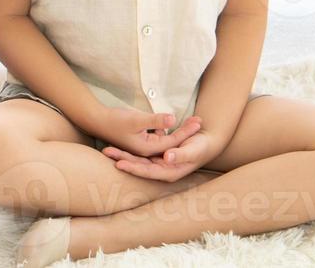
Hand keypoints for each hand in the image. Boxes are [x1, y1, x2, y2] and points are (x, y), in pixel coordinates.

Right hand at [96, 106, 204, 159]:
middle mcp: (147, 151)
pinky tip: (169, 123)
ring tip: (191, 122)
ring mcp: (144, 147)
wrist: (96, 120)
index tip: (199, 122)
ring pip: (165, 141)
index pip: (172, 141)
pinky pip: (158, 138)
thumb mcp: (136, 119)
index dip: (186, 130)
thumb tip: (174, 119)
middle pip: (171, 143)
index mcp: (147, 148)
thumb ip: (155, 120)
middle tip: (199, 121)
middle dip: (185, 132)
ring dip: (176, 131)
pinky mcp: (141, 142)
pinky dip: (165, 130)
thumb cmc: (114, 120)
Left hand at [102, 129, 219, 181]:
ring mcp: (159, 162)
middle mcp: (163, 169)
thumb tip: (166, 157)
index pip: (148, 171)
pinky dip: (131, 149)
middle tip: (107, 153)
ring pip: (138, 158)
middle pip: (139, 166)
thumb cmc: (201, 147)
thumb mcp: (193, 150)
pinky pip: (141, 153)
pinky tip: (119, 144)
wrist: (207, 142)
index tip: (119, 163)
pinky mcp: (158, 154)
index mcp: (170, 172)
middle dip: (123, 160)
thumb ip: (181, 154)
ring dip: (124, 154)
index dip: (134, 168)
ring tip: (107, 149)